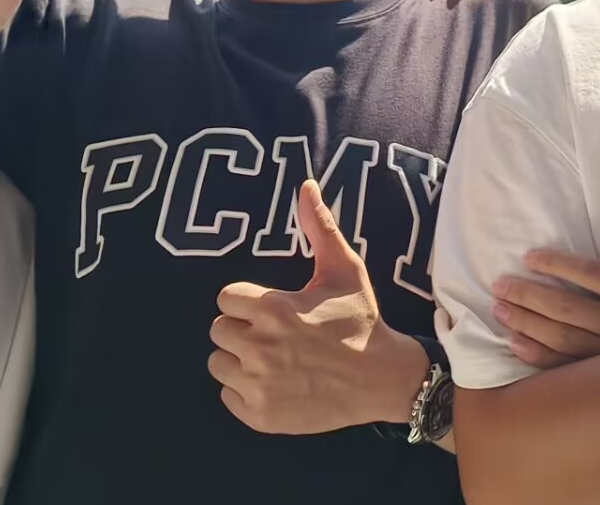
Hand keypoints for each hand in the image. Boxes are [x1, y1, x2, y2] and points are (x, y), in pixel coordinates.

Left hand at [209, 179, 429, 433]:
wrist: (382, 379)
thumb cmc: (360, 320)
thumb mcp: (344, 269)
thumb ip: (319, 227)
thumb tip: (305, 185)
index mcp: (273, 309)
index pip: (225, 299)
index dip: (248, 303)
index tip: (273, 309)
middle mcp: (260, 347)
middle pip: (218, 331)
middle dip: (241, 330)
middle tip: (273, 334)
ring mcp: (258, 384)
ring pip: (219, 364)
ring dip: (239, 361)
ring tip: (272, 359)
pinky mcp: (260, 415)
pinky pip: (228, 397)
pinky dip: (245, 392)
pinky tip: (275, 383)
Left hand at [495, 250, 599, 369]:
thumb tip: (584, 269)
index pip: (591, 274)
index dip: (558, 264)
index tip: (530, 256)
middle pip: (566, 307)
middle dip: (528, 294)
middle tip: (499, 284)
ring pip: (562, 337)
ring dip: (526, 322)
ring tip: (500, 309)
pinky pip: (567, 367)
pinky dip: (538, 355)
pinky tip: (516, 343)